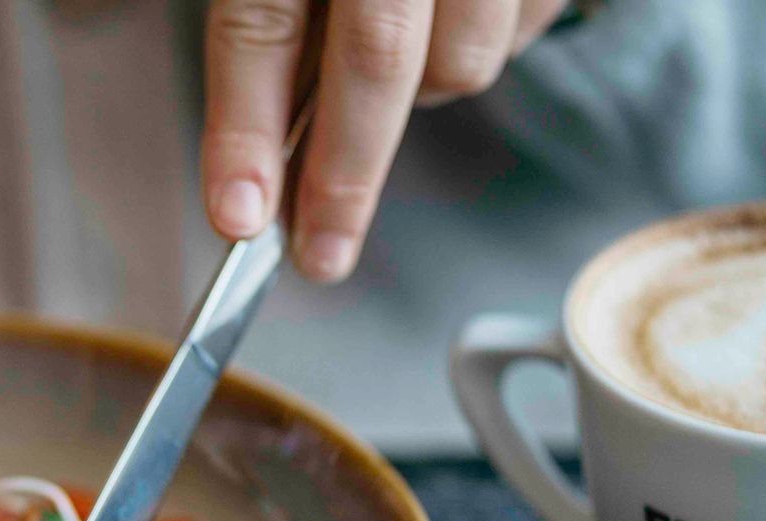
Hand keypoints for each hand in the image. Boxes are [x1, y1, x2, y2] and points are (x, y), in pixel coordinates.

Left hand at [202, 0, 565, 281]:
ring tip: (393, 60)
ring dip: (422, 93)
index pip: (261, 25)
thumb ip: (271, 14)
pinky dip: (485, 44)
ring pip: (464, 60)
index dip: (245, 128)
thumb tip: (253, 150)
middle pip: (375, 62)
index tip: (239, 216)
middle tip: (319, 251)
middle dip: (344, 176)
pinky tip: (454, 12)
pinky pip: (526, 27)